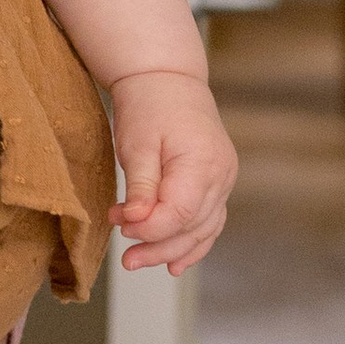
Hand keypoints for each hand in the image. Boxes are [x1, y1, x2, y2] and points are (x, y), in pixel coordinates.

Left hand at [111, 68, 235, 275]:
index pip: (180, 213)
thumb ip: (142, 185)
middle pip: (193, 227)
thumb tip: (137, 223)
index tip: (120, 225)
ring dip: (172, 250)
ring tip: (140, 262)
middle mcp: (221, 176)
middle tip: (126, 260)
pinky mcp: (217, 183)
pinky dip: (193, 243)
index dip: (150, 228)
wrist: (168, 79)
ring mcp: (224, 180)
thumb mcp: (137, 142)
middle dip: (157, 247)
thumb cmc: (149, 105)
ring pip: (203, 229)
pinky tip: (175, 264)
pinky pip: (210, 221)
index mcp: (203, 163)